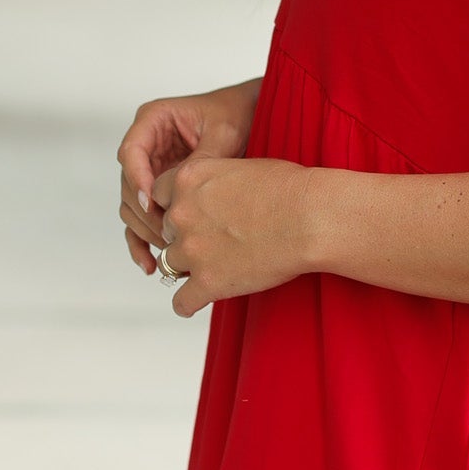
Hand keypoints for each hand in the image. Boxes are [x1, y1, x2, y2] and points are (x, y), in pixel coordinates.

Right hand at [117, 79, 261, 276]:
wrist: (252, 118)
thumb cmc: (237, 115)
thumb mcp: (223, 132)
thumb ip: (201, 160)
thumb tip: (182, 193)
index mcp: (153, 120)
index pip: (130, 152)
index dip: (137, 179)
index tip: (151, 201)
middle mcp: (145, 145)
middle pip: (128, 185)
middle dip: (144, 213)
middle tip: (166, 235)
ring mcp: (149, 171)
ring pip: (133, 207)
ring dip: (144, 232)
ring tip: (167, 254)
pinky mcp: (158, 193)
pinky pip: (143, 219)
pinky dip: (144, 242)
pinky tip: (151, 265)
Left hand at [150, 155, 314, 316]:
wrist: (310, 218)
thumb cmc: (288, 189)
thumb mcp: (240, 166)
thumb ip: (212, 180)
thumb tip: (212, 190)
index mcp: (188, 179)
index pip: (158, 195)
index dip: (176, 204)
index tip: (193, 212)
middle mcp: (182, 214)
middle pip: (165, 231)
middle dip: (185, 235)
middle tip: (213, 240)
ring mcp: (192, 250)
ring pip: (169, 265)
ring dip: (188, 267)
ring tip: (211, 268)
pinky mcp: (207, 283)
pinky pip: (181, 303)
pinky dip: (189, 303)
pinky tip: (200, 299)